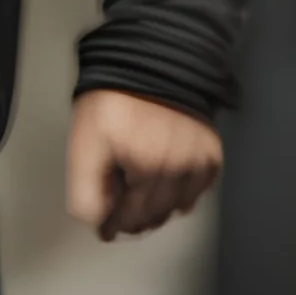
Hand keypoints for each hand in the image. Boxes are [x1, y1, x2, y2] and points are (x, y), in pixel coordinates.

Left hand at [67, 89, 221, 239]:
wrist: (147, 65)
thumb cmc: (114, 101)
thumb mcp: (84, 145)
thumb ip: (87, 190)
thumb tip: (100, 221)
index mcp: (146, 166)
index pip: (131, 217)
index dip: (114, 226)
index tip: (107, 230)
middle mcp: (178, 167)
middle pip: (155, 215)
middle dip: (135, 218)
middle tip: (122, 213)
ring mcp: (198, 160)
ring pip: (178, 207)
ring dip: (159, 208)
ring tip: (142, 195)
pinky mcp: (211, 153)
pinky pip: (199, 189)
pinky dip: (184, 193)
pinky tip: (167, 183)